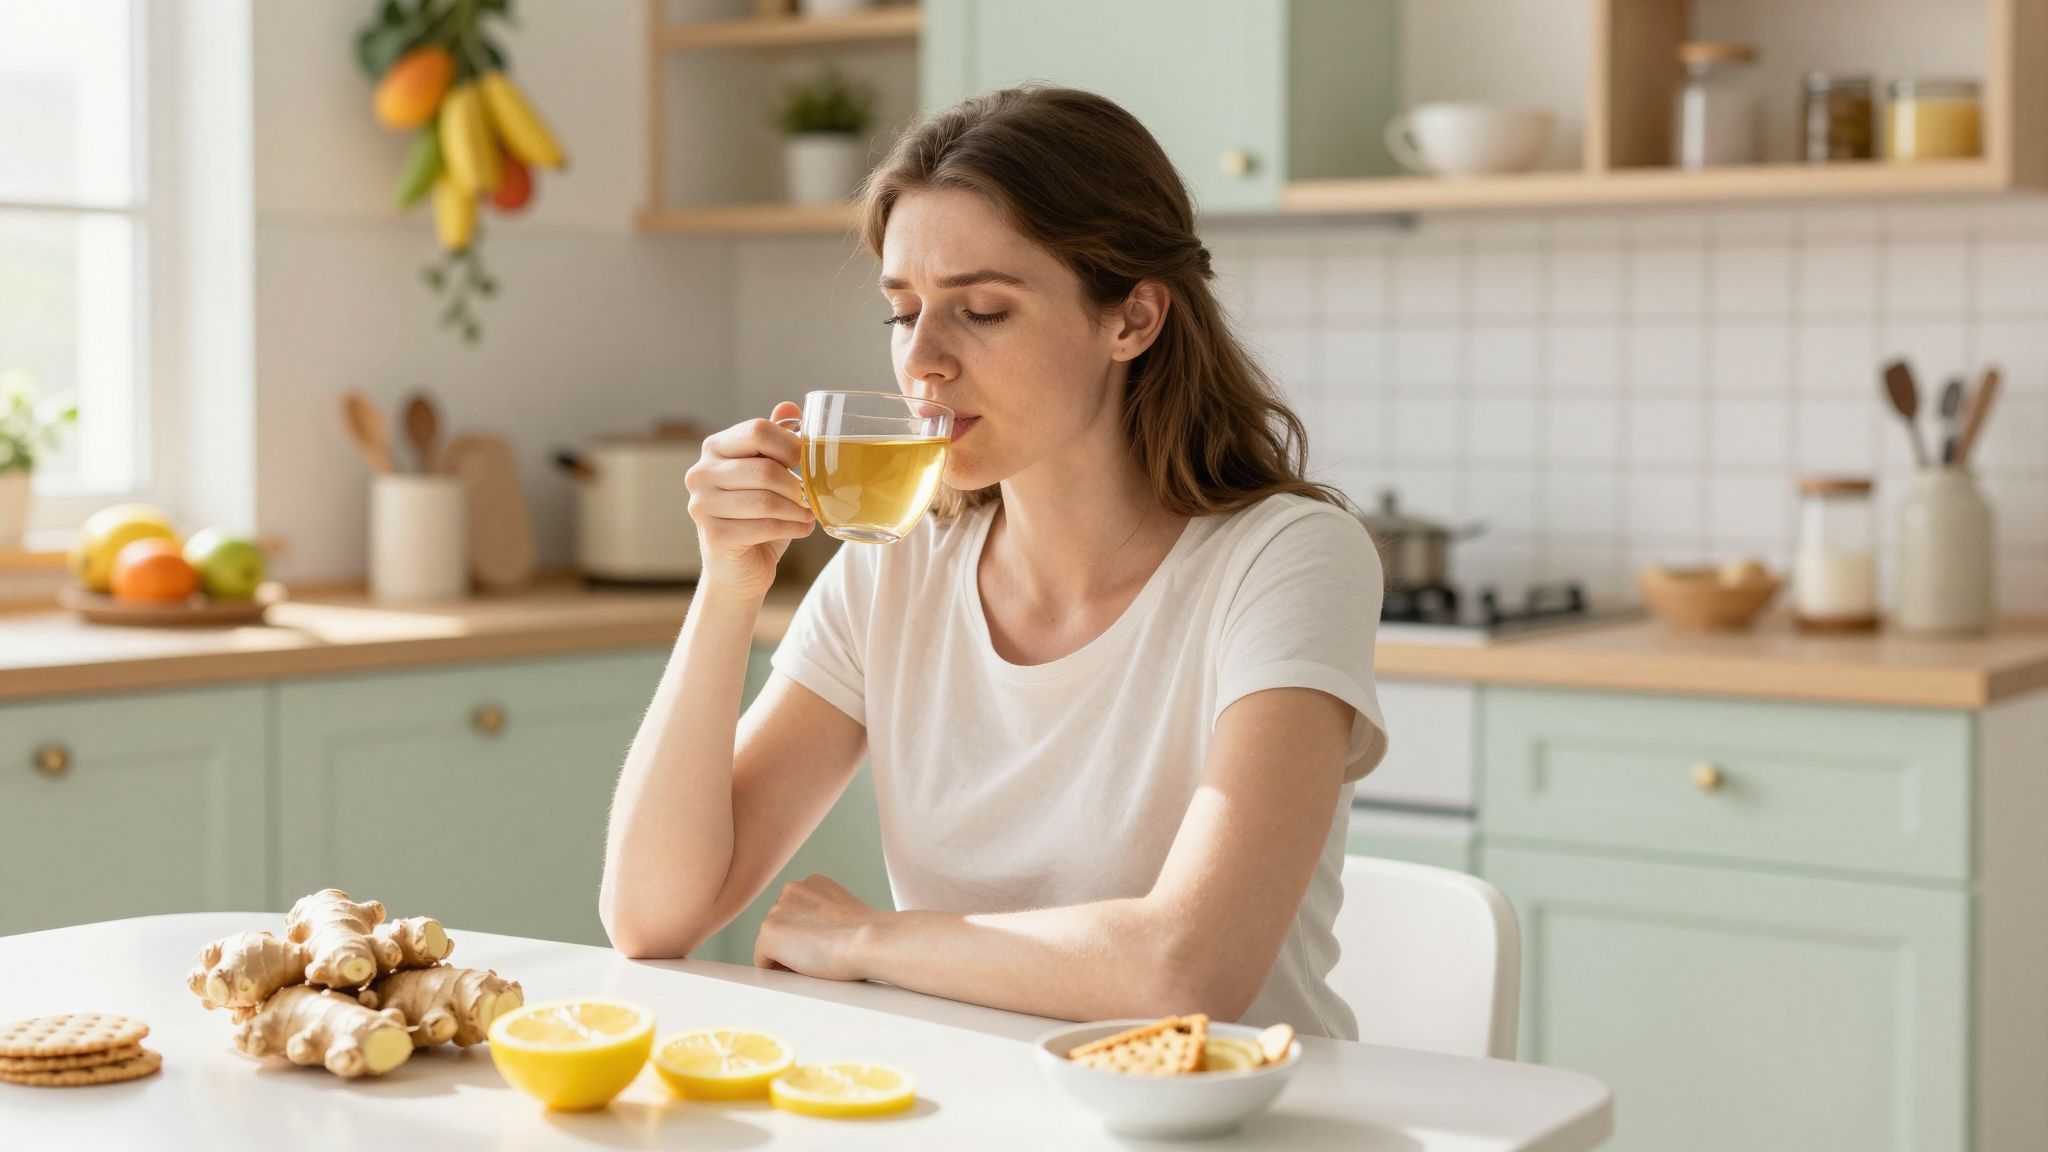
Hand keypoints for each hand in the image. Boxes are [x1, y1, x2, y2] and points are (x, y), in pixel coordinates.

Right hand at [685, 401, 813, 596]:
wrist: (739, 567)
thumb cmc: (757, 515)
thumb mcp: (770, 474)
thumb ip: (776, 441)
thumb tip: (789, 407)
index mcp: (714, 448)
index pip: (757, 430)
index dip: (791, 445)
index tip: (808, 461)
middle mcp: (700, 473)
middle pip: (765, 468)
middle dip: (798, 485)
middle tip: (813, 496)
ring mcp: (702, 506)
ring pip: (767, 500)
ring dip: (798, 509)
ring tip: (809, 513)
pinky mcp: (714, 536)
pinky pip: (765, 526)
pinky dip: (793, 528)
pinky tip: (801, 529)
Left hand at [753, 875, 882, 981]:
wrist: (870, 940)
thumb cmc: (869, 935)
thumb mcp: (845, 913)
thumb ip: (824, 915)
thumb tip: (812, 935)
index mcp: (812, 883)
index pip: (796, 914)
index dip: (810, 934)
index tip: (828, 944)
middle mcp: (791, 889)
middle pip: (782, 928)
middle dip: (796, 943)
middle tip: (824, 954)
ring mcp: (776, 911)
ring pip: (772, 945)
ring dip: (788, 956)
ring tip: (818, 959)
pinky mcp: (769, 934)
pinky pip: (763, 961)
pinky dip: (777, 971)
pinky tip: (802, 970)